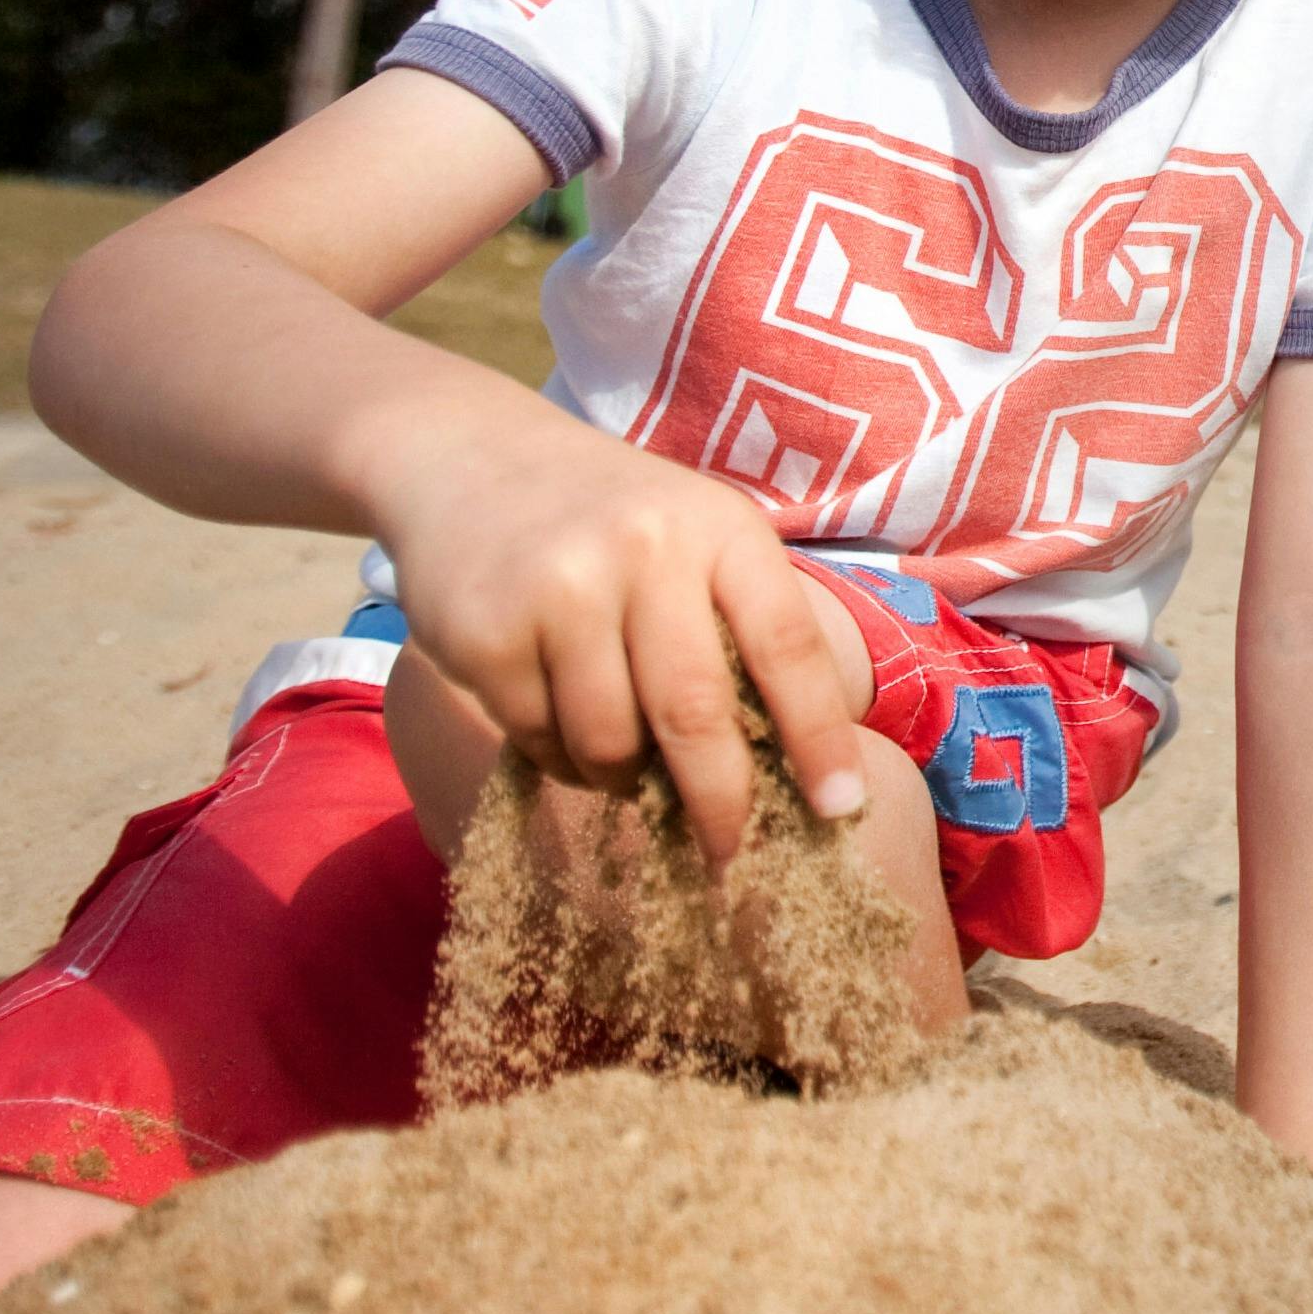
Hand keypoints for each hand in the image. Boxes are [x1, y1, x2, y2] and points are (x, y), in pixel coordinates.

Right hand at [357, 397, 873, 869]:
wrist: (472, 459)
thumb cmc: (615, 520)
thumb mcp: (697, 535)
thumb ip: (743, 625)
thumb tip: (795, 768)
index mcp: (719, 528)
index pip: (787, 646)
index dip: (818, 737)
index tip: (841, 808)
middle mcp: (644, 550)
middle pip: (695, 714)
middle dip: (720, 803)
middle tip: (728, 854)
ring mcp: (560, 588)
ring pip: (610, 743)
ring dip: (620, 777)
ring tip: (618, 752)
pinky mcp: (486, 632)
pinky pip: (538, 739)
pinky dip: (557, 754)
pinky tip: (554, 712)